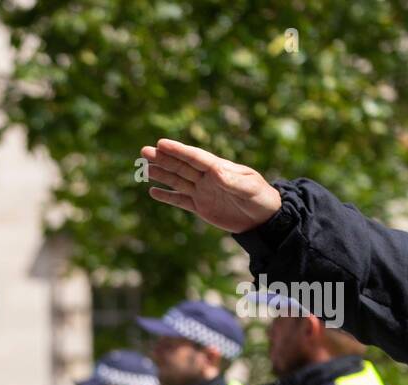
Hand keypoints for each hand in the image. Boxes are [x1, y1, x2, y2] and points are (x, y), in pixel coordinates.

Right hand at [141, 139, 282, 233]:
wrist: (263, 218)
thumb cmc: (261, 198)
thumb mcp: (250, 188)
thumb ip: (233, 180)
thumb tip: (215, 171)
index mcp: (219, 169)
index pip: (195, 158)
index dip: (178, 151)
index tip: (161, 143)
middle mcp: (207, 178)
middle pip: (181, 167)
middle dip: (163, 159)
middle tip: (144, 150)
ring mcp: (202, 192)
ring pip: (177, 181)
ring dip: (161, 174)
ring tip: (144, 168)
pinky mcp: (200, 207)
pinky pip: (180, 201)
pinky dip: (167, 196)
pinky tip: (153, 191)